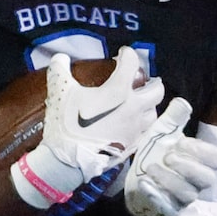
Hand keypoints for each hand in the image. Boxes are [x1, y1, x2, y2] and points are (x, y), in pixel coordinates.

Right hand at [11, 46, 163, 215]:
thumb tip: (59, 57)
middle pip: (156, 90)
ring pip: (153, 113)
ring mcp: (136, 129)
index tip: (122, 55)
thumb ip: (59, 69)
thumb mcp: (59, 91)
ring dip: (148, 105)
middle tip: (138, 81)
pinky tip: (130, 124)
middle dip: (150, 82)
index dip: (127, 54)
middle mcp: (134, 108)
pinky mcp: (133, 145)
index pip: (132, 63)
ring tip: (136, 103)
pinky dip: (141, 124)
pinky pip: (145, 131)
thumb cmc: (66, 123)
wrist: (68, 161)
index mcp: (119, 90)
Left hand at [124, 98, 216, 215]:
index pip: (216, 159)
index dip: (201, 151)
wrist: (136, 185)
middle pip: (207, 179)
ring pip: (188, 194)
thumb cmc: (155, 158)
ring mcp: (183, 199)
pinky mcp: (168, 211)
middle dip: (189, 166)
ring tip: (151, 167)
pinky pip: (169, 208)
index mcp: (199, 162)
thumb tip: (182, 102)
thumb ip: (173, 120)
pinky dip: (156, 195)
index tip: (181, 142)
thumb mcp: (161, 136)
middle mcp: (196, 183)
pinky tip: (144, 183)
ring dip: (170, 179)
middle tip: (168, 156)